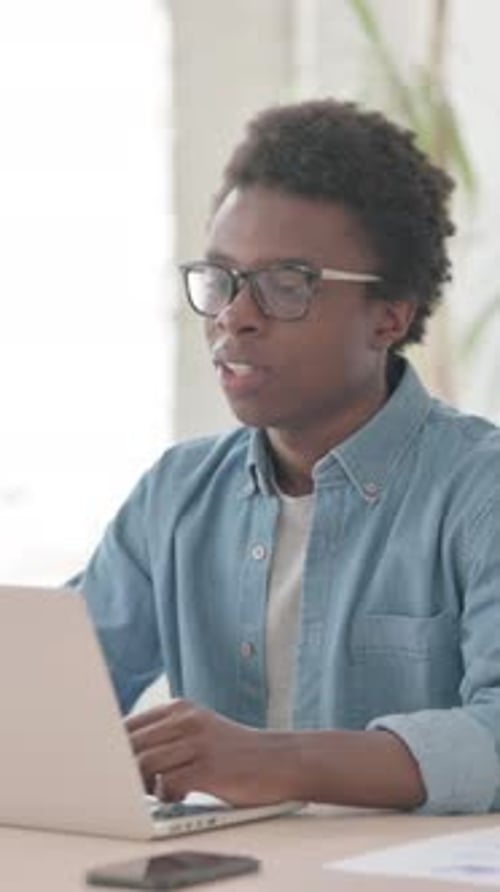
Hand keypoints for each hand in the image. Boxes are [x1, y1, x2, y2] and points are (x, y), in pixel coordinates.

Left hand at [125, 699, 297, 805]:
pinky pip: (168, 784)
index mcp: (180, 709)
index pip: (128, 725)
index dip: (112, 749)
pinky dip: (164, 796)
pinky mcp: (210, 768)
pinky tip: (177, 798)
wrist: (282, 759)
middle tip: (124, 788)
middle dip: (121, 770)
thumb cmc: (235, 752)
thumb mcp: (199, 730)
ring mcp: (199, 743)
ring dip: (141, 786)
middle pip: (131, 745)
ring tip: (154, 794)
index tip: (107, 766)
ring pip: (145, 765)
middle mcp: (187, 720)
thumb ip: (166, 736)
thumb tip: (123, 754)